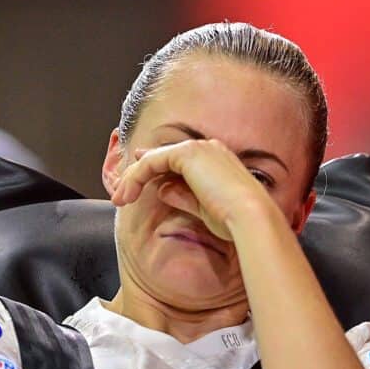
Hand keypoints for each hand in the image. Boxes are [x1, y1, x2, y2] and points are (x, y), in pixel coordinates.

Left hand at [111, 139, 274, 240]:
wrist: (249, 217)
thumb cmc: (234, 220)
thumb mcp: (203, 208)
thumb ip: (182, 196)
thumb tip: (161, 188)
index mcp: (217, 160)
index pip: (178, 159)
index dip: (154, 169)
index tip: (135, 182)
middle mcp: (208, 149)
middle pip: (163, 156)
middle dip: (138, 173)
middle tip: (121, 195)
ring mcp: (198, 148)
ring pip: (154, 158)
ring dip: (133, 178)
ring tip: (119, 199)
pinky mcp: (186, 154)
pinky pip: (151, 162)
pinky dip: (135, 177)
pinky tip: (126, 194)